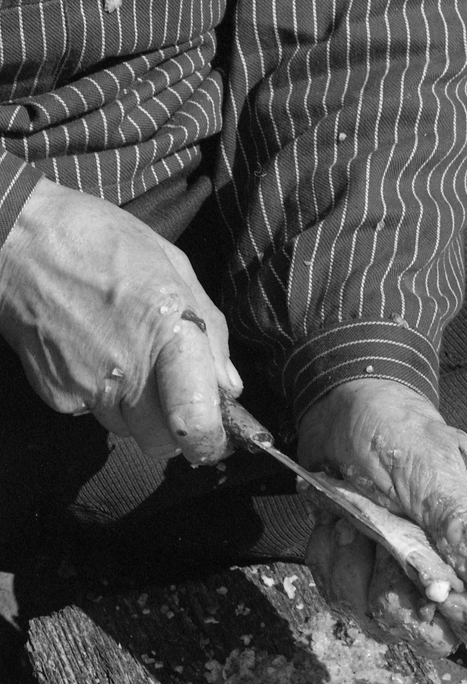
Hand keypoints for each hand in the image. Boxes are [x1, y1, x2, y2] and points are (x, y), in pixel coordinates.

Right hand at [0, 178, 241, 462]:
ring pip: (127, 429)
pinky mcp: (57, 395)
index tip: (213, 437)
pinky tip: (91, 353)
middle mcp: (128, 369)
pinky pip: (92, 414)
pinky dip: (98, 395)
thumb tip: (228, 386)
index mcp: (168, 333)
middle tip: (168, 390)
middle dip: (171, 425)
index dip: (209, 440)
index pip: (195, 421)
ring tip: (121, 355)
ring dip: (134, 409)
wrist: (17, 242)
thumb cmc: (100, 243)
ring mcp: (88, 387)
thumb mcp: (173, 267)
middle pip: (162, 441)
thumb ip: (209, 331)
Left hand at [298, 379, 466, 656]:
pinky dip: (330, 561)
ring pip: (382, 621)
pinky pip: (344, 600)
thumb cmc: (397, 434)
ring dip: (354, 567)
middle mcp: (453, 572)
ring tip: (352, 521)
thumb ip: (464, 530)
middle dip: (396, 592)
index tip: (438, 596)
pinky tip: (335, 526)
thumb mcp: (432, 472)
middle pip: (436, 636)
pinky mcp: (366, 578)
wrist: (342, 412)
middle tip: (382, 541)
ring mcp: (406, 579)